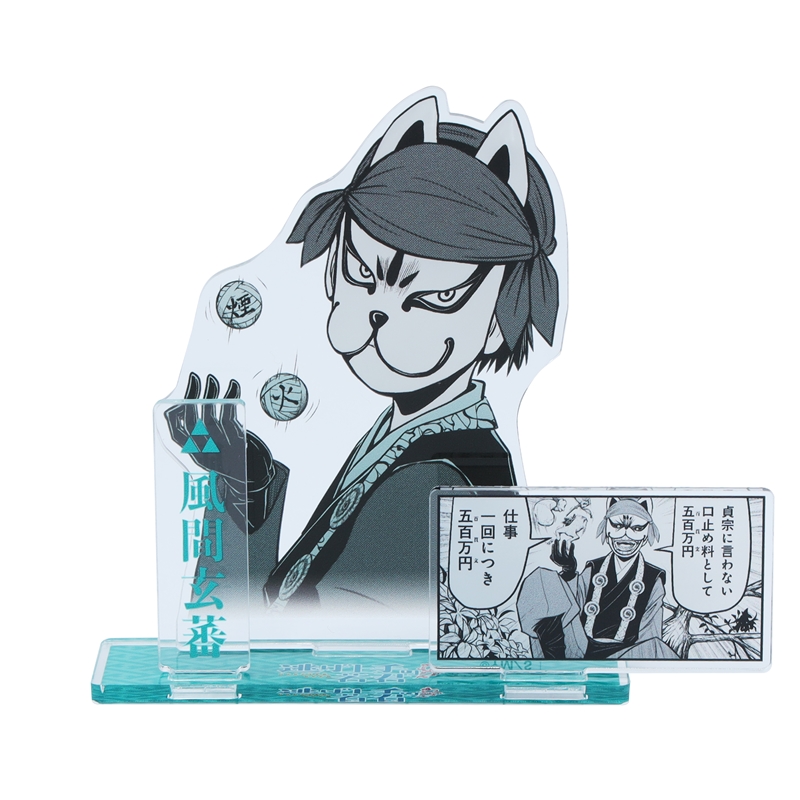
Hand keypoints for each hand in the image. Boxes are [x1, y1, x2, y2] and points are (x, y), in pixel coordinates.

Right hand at [165, 373, 277, 532]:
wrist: (242, 491)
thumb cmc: (222, 471)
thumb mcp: (203, 457)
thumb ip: (194, 440)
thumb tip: (190, 413)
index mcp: (189, 453)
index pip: (173, 429)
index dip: (173, 410)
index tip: (176, 396)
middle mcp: (200, 448)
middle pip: (191, 415)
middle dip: (192, 393)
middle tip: (196, 377)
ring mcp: (217, 444)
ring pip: (210, 412)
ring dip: (212, 392)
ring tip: (213, 379)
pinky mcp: (234, 440)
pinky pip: (231, 414)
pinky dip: (232, 397)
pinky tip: (233, 386)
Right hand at [550, 539, 576, 581]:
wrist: (570, 569)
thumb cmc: (563, 563)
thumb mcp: (557, 561)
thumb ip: (552, 558)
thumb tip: (550, 555)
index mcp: (556, 561)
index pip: (553, 555)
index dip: (553, 549)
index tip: (553, 544)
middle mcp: (561, 561)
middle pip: (557, 552)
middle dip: (557, 546)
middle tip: (556, 540)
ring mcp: (566, 560)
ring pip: (564, 551)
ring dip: (563, 545)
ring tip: (564, 540)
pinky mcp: (572, 559)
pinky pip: (571, 552)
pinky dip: (572, 547)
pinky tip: (572, 543)